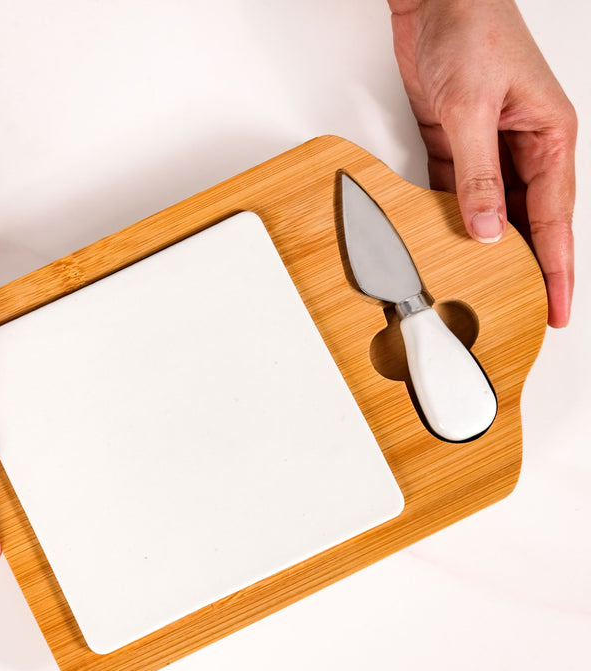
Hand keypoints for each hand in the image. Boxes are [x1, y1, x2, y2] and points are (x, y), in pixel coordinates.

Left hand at [388, 0, 576, 326]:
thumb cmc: (471, 30)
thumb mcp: (474, 109)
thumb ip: (478, 174)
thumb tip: (489, 231)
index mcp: (549, 137)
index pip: (554, 219)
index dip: (555, 268)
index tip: (557, 308)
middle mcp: (524, 147)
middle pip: (527, 222)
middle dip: (525, 267)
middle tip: (520, 310)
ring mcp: (489, 147)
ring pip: (491, 211)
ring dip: (485, 247)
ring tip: (480, 288)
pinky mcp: (456, 144)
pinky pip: (456, 192)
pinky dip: (449, 219)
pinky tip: (443, 245)